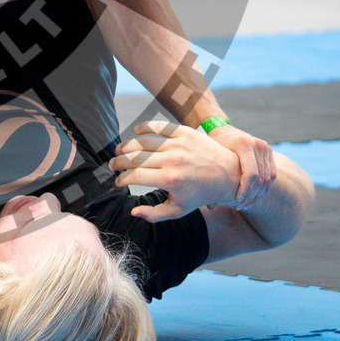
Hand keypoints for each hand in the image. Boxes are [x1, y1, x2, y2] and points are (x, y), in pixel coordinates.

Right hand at [110, 121, 240, 221]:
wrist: (228, 175)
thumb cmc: (200, 195)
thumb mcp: (179, 210)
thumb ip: (155, 214)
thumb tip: (133, 212)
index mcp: (170, 180)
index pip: (135, 176)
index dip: (122, 179)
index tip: (118, 181)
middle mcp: (173, 160)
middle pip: (135, 157)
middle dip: (119, 162)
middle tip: (112, 164)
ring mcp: (178, 144)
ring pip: (143, 141)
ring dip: (127, 145)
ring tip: (120, 150)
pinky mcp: (184, 132)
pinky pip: (159, 126)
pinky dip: (144, 127)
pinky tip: (136, 131)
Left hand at [207, 123, 275, 207]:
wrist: (222, 129)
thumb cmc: (213, 146)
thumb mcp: (211, 158)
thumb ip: (211, 180)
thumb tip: (211, 208)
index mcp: (243, 144)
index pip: (250, 174)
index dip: (245, 190)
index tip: (236, 201)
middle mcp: (257, 145)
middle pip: (260, 178)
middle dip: (250, 195)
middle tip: (240, 206)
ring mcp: (265, 147)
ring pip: (267, 179)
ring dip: (258, 194)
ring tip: (246, 203)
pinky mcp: (269, 151)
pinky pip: (271, 174)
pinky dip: (264, 187)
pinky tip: (254, 195)